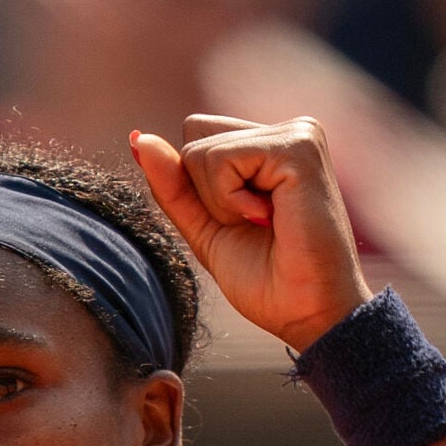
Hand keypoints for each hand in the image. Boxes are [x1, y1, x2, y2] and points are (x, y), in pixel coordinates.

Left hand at [131, 116, 371, 352]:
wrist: (306, 314)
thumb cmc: (267, 280)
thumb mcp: (205, 228)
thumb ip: (173, 185)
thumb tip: (138, 138)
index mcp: (271, 146)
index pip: (196, 137)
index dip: (199, 189)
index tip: (243, 223)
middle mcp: (288, 131)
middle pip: (194, 136)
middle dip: (205, 193)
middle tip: (255, 226)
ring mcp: (297, 134)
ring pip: (200, 150)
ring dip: (219, 202)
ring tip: (265, 224)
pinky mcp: (298, 146)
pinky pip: (219, 158)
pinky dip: (229, 200)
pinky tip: (269, 218)